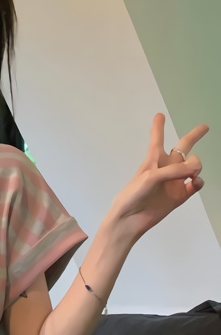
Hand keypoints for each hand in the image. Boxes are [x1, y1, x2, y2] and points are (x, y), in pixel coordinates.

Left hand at [109, 113, 208, 241]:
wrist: (130, 219)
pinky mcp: (180, 196)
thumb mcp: (152, 176)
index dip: (158, 126)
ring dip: (196, 166)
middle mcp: (166, 168)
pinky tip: (194, 182)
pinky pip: (196, 184)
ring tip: (191, 173)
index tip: (159, 115)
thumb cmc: (134, 194)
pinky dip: (199, 182)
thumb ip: (174, 171)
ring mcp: (174, 182)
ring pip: (194, 166)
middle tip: (205, 127)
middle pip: (183, 147)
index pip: (157, 138)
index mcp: (153, 160)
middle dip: (194, 136)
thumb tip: (195, 172)